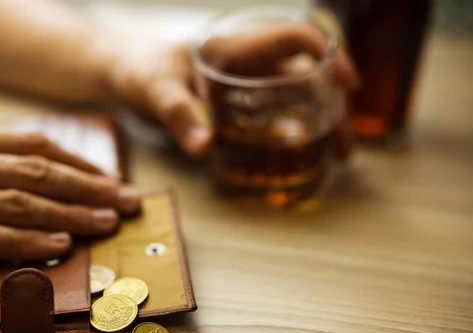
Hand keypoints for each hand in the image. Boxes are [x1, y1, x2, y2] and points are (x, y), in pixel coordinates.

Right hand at [0, 127, 140, 268]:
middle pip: (38, 173)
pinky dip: (26, 242)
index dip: (78, 161)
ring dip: (71, 213)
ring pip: (21, 203)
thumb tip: (28, 178)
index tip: (109, 176)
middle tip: (127, 201)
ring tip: (107, 223)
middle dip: (90, 187)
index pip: (33, 146)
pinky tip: (59, 247)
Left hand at [102, 24, 359, 158]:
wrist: (123, 71)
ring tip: (336, 154)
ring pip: (300, 93)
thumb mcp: (155, 90)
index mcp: (235, 47)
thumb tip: (205, 147)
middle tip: (344, 146)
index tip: (350, 85)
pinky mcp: (240, 98)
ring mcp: (247, 79)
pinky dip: (298, 128)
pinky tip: (302, 154)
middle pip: (310, 72)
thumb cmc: (138, 70)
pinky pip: (280, 109)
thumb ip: (178, 114)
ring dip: (322, 120)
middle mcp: (249, 60)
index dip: (331, 55)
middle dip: (335, 105)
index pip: (296, 37)